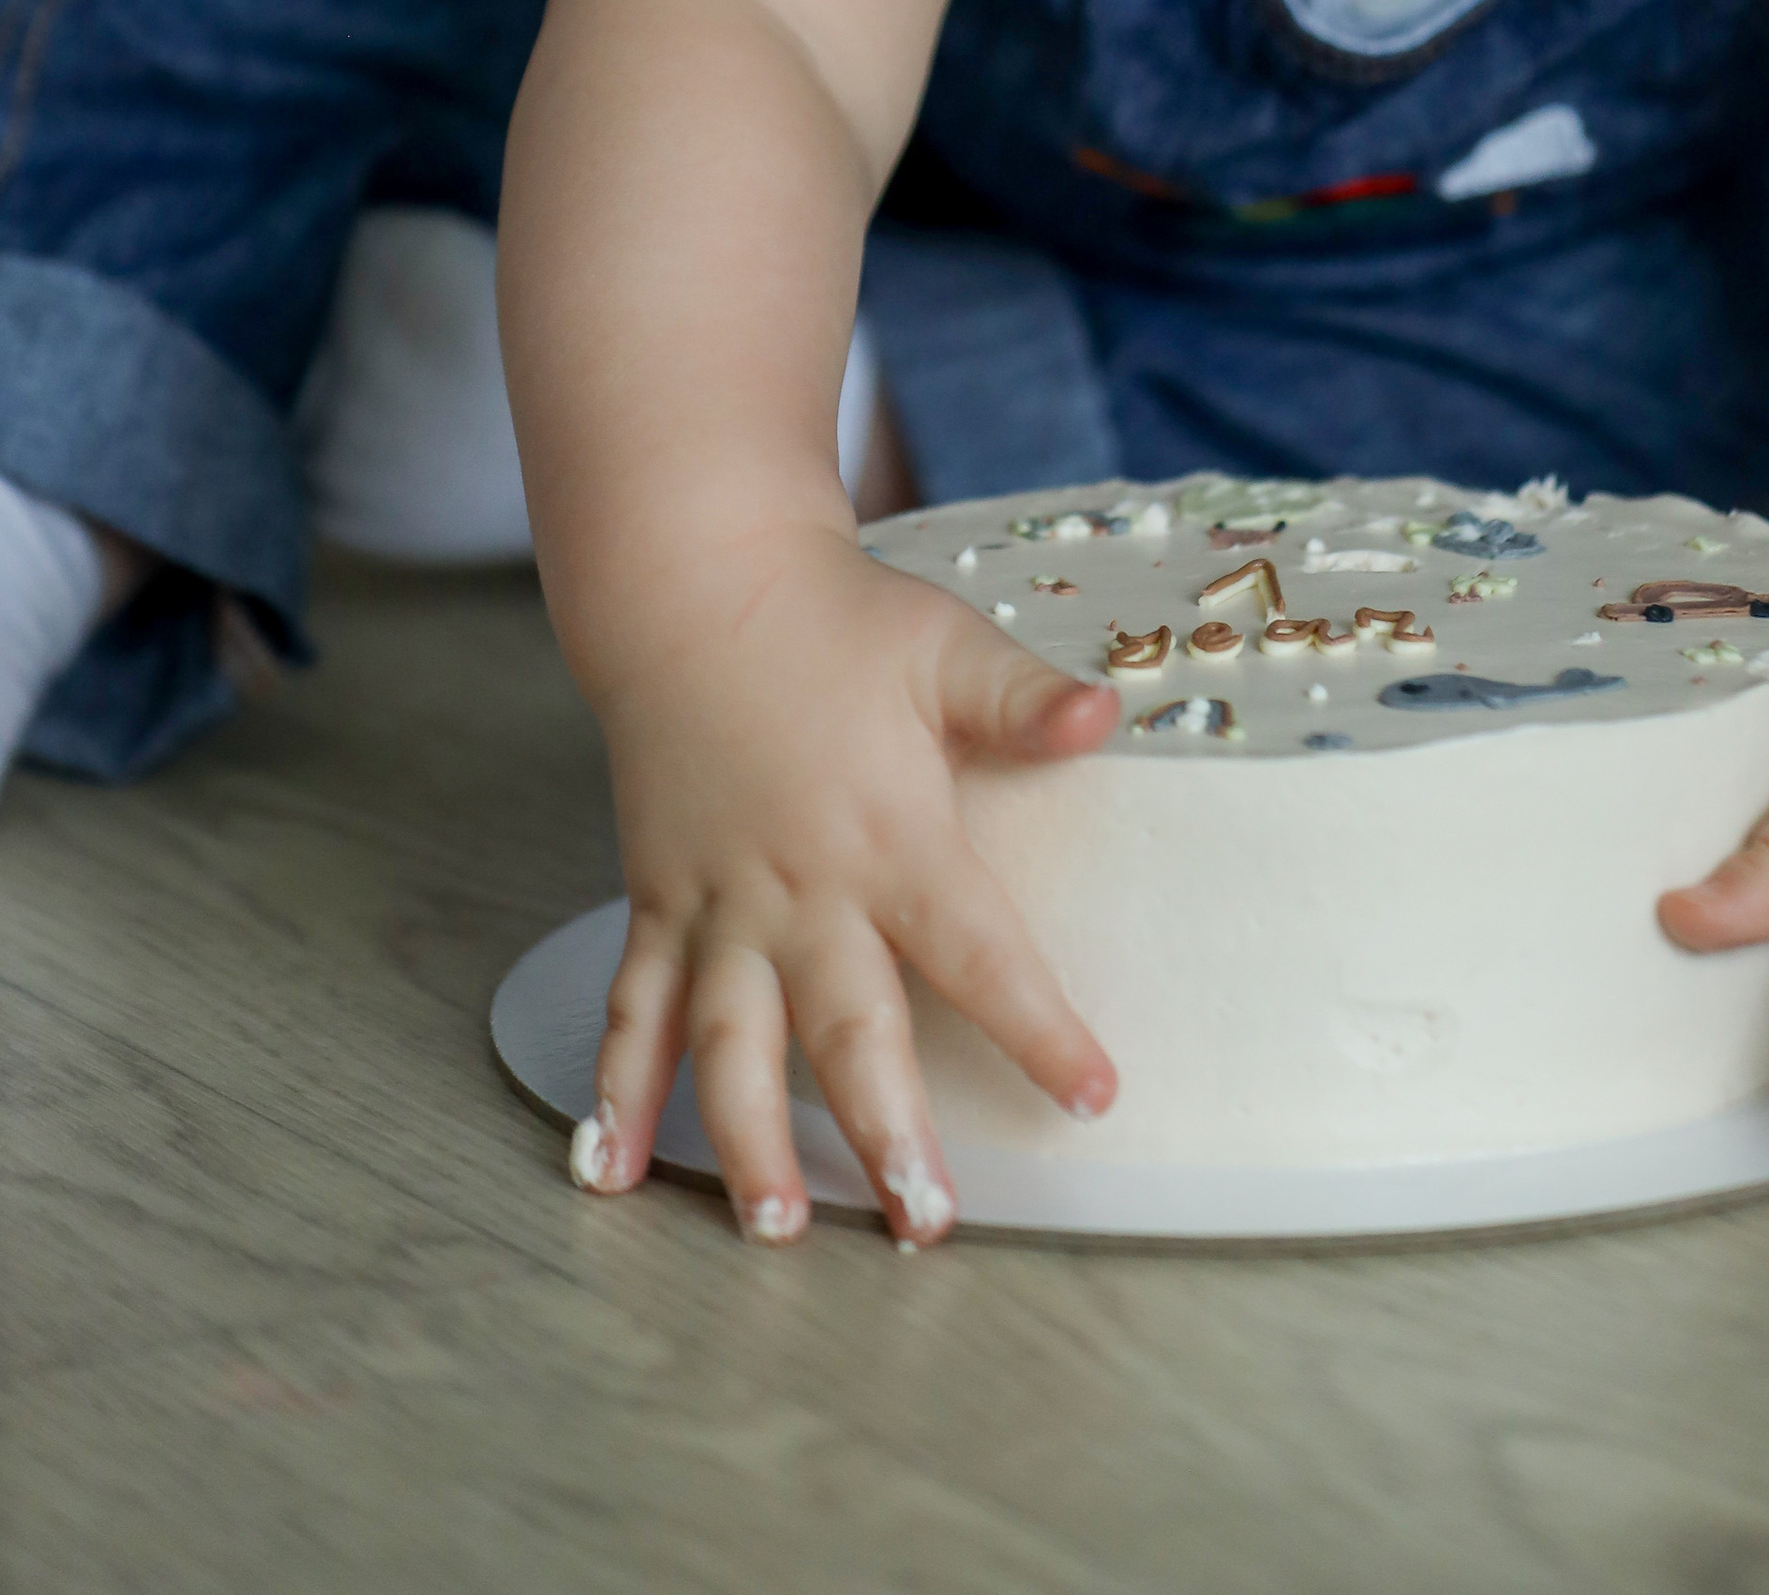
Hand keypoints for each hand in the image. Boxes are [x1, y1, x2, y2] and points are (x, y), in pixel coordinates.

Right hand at [567, 516, 1119, 1246]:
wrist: (697, 588)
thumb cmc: (836, 621)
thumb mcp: (943, 646)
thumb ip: (1022, 699)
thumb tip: (1107, 713)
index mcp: (891, 834)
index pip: (980, 951)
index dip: (1038, 1028)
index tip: (1092, 1096)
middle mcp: (801, 888)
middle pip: (848, 1029)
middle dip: (885, 1133)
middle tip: (920, 1225)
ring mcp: (719, 904)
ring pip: (730, 1044)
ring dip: (747, 1141)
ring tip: (771, 1231)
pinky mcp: (658, 904)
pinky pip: (634, 1010)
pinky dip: (617, 1092)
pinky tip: (609, 1173)